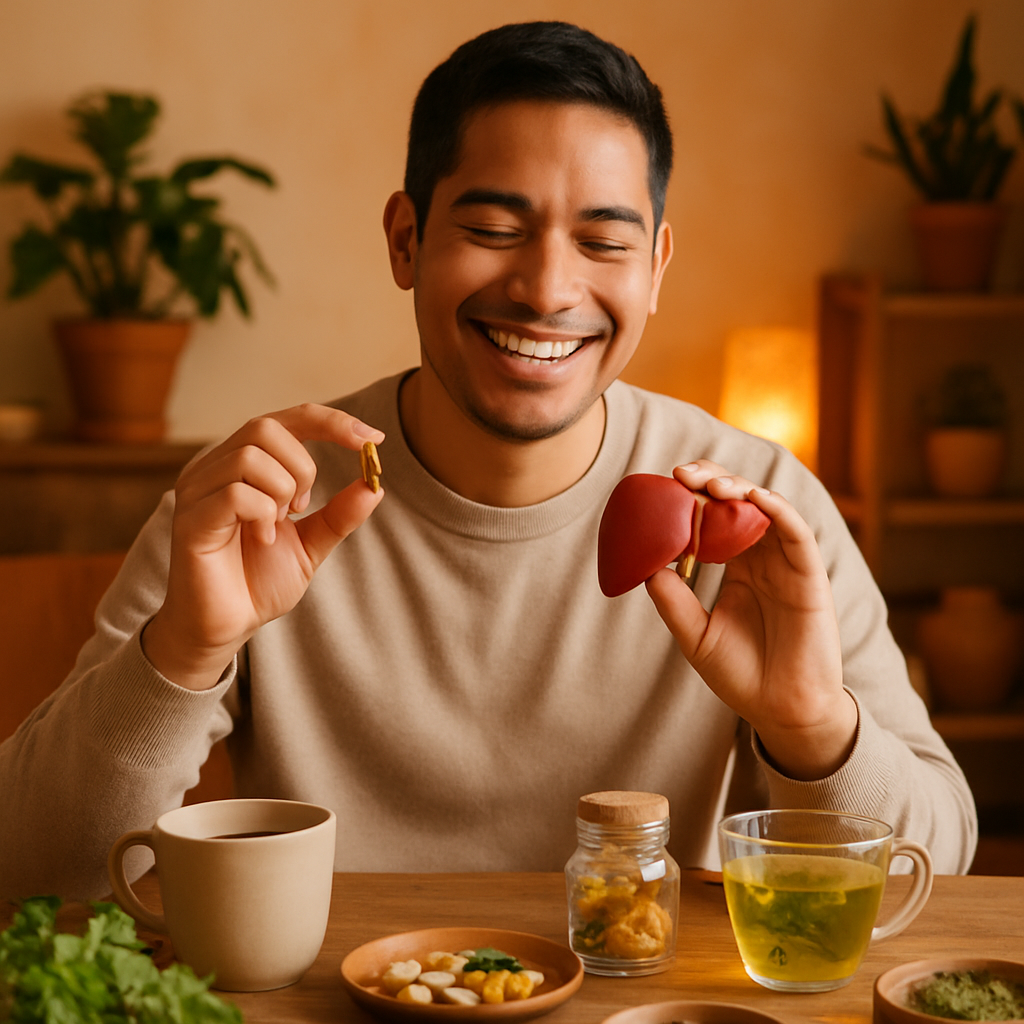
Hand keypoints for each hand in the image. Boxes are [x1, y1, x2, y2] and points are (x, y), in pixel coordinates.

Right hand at [142, 404, 384, 689]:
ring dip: (280, 493)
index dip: (332, 422)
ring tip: (276, 526)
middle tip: (300, 508)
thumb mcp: (311, 544)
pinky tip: (261, 539)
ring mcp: (197, 490)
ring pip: (250, 456)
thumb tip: (375, 485)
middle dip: (301, 467)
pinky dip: (262, 515)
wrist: (227, 627)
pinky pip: (235, 493)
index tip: (373, 439)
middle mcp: (214, 467)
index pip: (288, 419)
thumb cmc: (258, 582)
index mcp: (243, 465)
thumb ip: (339, 515)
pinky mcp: (190, 519)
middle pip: (265, 427)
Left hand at [644, 460, 856, 780]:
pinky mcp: (810, 575)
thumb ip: (673, 602)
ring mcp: (787, 563)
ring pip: (767, 508)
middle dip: (712, 481)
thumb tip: (646, 568)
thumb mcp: (694, 636)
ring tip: (711, 486)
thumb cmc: (740, 674)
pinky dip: (777, 509)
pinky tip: (754, 498)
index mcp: (735, 566)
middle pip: (739, 502)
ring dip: (740, 489)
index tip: (664, 485)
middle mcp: (762, 557)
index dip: (693, 496)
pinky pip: (797, 533)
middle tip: (682, 475)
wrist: (781, 710)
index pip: (714, 517)